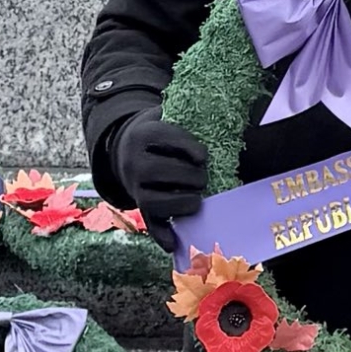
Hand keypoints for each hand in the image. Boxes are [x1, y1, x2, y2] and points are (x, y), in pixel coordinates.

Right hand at [110, 112, 208, 249]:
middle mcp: (133, 162)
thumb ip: (186, 116)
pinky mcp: (140, 207)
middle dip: (188, 176)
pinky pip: (150, 223)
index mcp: (143, 134)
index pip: (166, 137)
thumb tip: (227, 108)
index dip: (189, 146)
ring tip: (197, 200)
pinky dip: (162, 235)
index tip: (204, 156)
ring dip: (181, 203)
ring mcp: (135, 187)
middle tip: (203, 178)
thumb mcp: (166, 117)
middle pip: (160, 171)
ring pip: (154, 200)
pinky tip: (175, 243)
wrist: (123, 150)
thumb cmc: (159, 134)